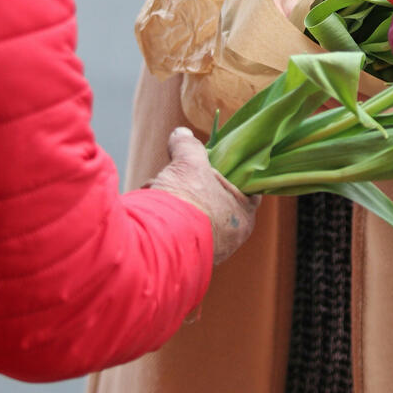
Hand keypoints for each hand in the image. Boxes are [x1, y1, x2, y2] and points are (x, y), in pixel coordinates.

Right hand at [147, 127, 259, 264]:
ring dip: (170, 200)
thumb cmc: (186, 201)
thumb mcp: (189, 163)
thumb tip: (182, 133)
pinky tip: (149, 210)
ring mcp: (205, 251)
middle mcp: (229, 238)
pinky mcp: (181, 258)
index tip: (207, 164)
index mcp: (243, 216)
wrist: (156, 244)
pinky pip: (174, 231)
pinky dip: (162, 219)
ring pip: (189, 214)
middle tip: (171, 177)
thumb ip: (188, 146)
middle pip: (210, 199)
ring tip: (155, 192)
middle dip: (187, 185)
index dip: (224, 173)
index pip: (243, 188)